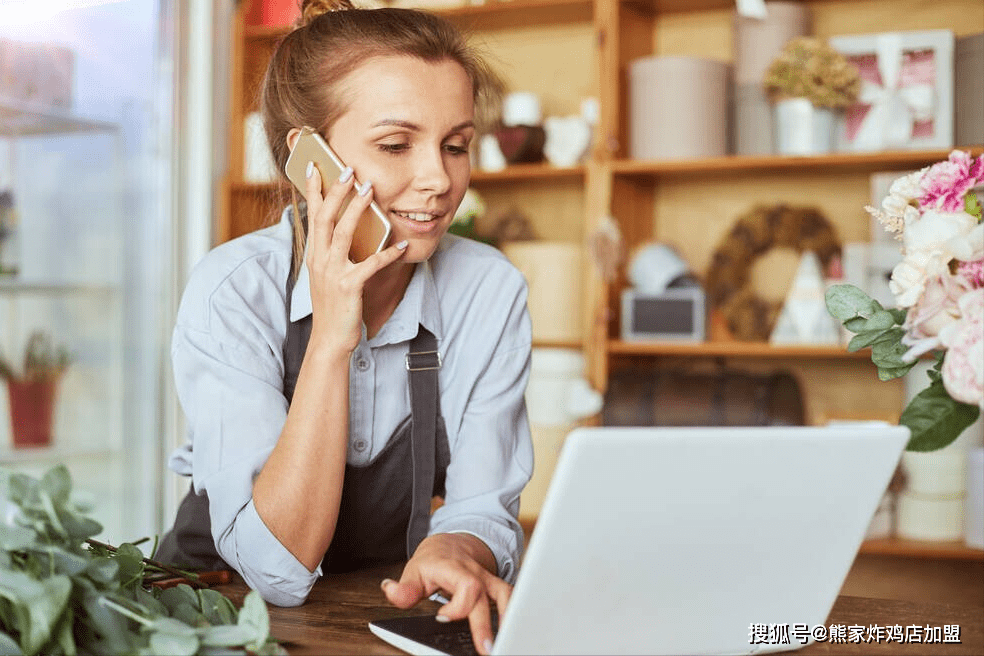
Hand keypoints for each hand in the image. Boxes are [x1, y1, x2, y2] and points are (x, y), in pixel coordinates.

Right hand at [303, 162, 407, 353]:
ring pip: (343, 233)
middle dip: (335, 191)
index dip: (313, 190)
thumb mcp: (329, 273)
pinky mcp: (349, 286)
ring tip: (369, 189)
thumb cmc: (334, 304)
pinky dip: (388, 253)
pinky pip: (371, 264)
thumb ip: (336, 250)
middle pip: (325, 217)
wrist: (330, 338)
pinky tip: (401, 245)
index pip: (312, 215)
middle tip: (347, 169)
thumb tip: (351, 225)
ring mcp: (333, 272)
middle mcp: (320, 259)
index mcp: (315, 254)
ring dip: (356, 209)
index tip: (314, 165)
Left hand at [381, 534, 509, 655]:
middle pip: (486, 596)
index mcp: (455, 569)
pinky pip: (508, 597)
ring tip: (505, 640)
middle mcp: (475, 573)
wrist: (450, 545)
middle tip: (486, 648)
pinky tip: (509, 630)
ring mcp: (487, 579)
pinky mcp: (494, 587)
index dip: (458, 606)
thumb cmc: (433, 561)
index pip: (466, 586)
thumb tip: (390, 590)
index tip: (442, 617)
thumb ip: (404, 587)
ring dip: (507, 616)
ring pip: (505, 593)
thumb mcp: (413, 570)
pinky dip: (511, 612)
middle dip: (486, 623)